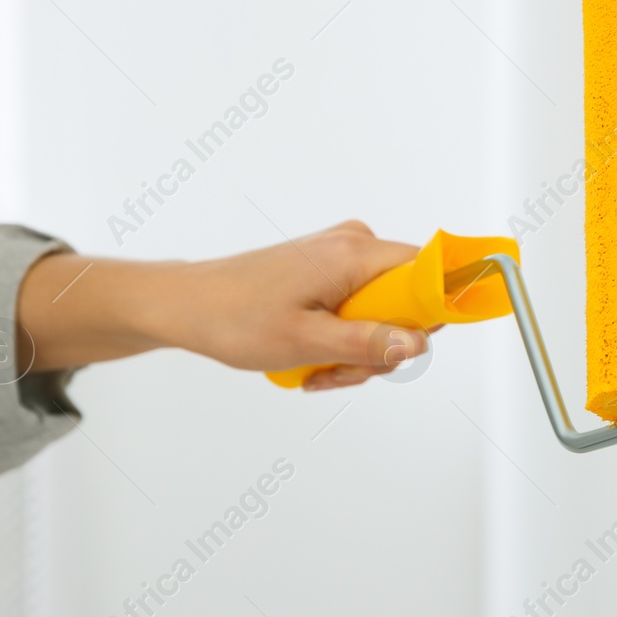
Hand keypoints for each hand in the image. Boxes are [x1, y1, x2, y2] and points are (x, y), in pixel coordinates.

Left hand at [18, 221, 431, 390]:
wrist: (187, 305)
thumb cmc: (235, 318)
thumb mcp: (305, 343)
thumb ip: (367, 344)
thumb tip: (419, 343)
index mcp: (355, 253)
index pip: (428, 272)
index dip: (430, 314)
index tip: (403, 350)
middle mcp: (355, 245)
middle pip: (407, 300)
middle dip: (381, 347)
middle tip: (339, 371)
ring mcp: (341, 256)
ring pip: (384, 311)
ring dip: (358, 350)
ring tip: (317, 368)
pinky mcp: (329, 270)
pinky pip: (361, 308)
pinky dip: (343, 339)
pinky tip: (313, 358)